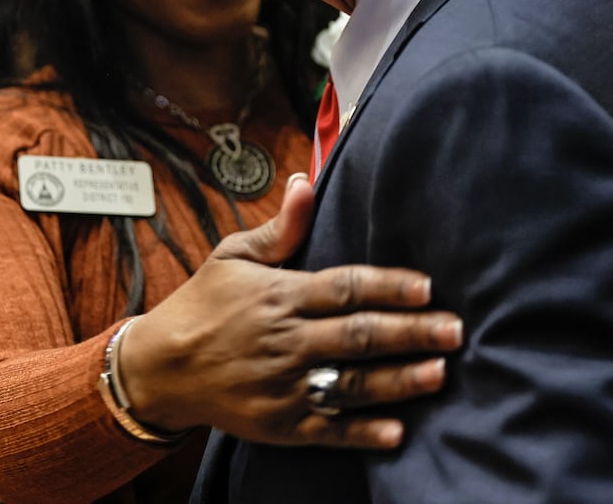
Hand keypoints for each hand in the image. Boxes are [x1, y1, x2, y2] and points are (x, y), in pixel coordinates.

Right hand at [118, 173, 462, 447]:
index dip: (388, 286)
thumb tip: (306, 182)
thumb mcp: (233, 256)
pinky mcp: (279, 425)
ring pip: (351, 383)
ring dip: (398, 380)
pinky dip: (362, 431)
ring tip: (440, 373)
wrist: (158, 370)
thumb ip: (281, 228)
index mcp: (281, 296)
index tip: (428, 285)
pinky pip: (328, 430)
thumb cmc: (203, 305)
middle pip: (358, 336)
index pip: (344, 287)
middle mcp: (286, 341)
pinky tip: (397, 431)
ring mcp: (283, 387)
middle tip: (454, 330)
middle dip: (410, 332)